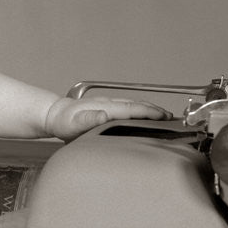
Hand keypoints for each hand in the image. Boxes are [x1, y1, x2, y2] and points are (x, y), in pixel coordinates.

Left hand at [45, 96, 171, 140]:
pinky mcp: (107, 107)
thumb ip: (87, 120)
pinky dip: (141, 110)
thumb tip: (103, 115)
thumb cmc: (64, 123)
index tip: (163, 116)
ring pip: (134, 104)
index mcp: (105, 107)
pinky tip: (144, 115)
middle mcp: (109, 103)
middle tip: (172, 118)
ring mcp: (108, 104)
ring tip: (164, 116)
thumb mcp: (72, 125)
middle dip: (155, 110)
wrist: (55, 115)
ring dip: (150, 109)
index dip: (149, 112)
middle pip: (137, 105)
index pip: (132, 109)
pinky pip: (128, 107)